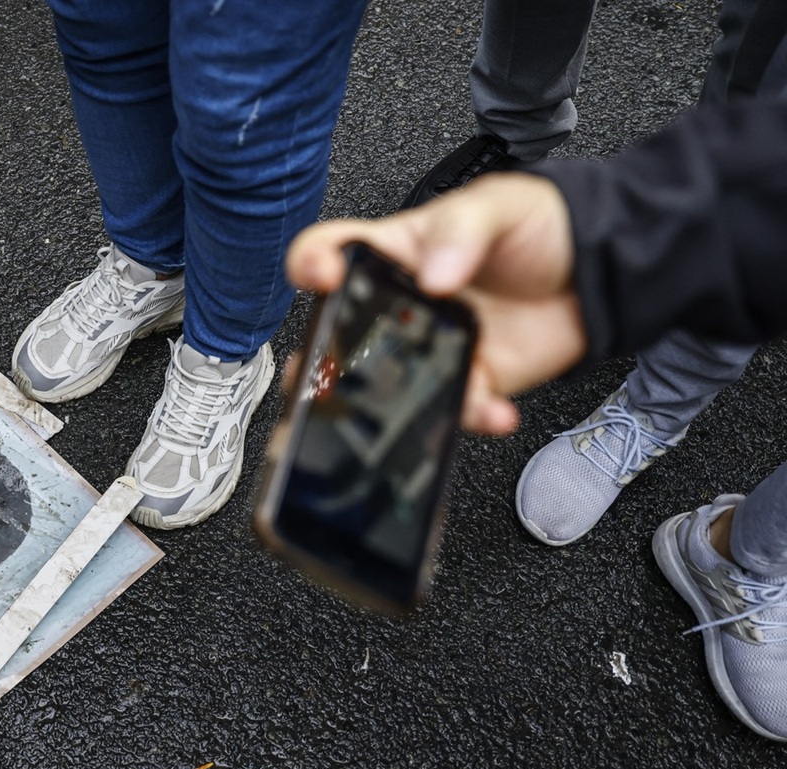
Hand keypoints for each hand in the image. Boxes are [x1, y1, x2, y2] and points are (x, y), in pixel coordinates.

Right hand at [286, 172, 584, 435]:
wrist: (603, 269)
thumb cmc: (540, 225)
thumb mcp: (501, 204)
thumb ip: (463, 229)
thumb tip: (433, 272)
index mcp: (395, 250)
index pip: (331, 250)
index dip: (312, 262)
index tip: (323, 276)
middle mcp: (402, 302)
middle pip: (335, 333)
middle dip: (319, 358)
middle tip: (330, 367)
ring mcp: (432, 345)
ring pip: (383, 386)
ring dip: (385, 402)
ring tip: (411, 399)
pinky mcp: (471, 379)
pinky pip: (455, 409)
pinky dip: (472, 416)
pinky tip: (495, 409)